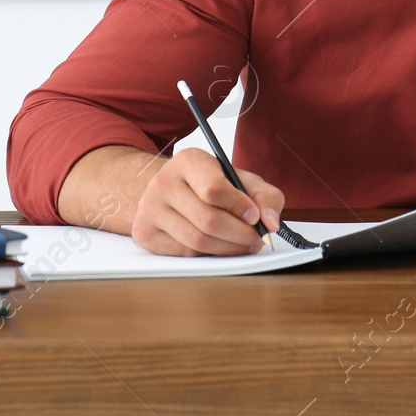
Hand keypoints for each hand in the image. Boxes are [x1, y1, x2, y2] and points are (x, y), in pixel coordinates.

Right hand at [130, 147, 285, 256]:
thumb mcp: (239, 178)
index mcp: (188, 161)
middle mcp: (163, 182)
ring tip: (243, 245)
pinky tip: (219, 247)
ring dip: (228, 249)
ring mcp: (150, 209)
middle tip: (256, 239)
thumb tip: (271, 222)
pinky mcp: (144, 233)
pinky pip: (184, 253)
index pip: (214, 189)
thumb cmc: (208, 184)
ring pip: (197, 241)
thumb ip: (263, 195)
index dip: (240, 207)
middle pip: (208, 220)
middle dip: (240, 235)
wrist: (169, 189)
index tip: (255, 217)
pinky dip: (208, 255)